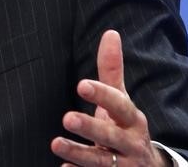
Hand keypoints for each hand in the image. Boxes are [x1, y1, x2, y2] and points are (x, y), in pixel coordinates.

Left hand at [51, 30, 168, 166]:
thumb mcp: (121, 101)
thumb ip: (112, 70)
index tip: (81, 84)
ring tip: (55, 143)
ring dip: (79, 153)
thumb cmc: (125, 127)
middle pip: (111, 136)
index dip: (102, 94)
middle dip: (91, 127)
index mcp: (132, 120)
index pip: (119, 105)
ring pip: (102, 162)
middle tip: (67, 117)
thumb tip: (110, 32)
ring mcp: (124, 166)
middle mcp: (131, 144)